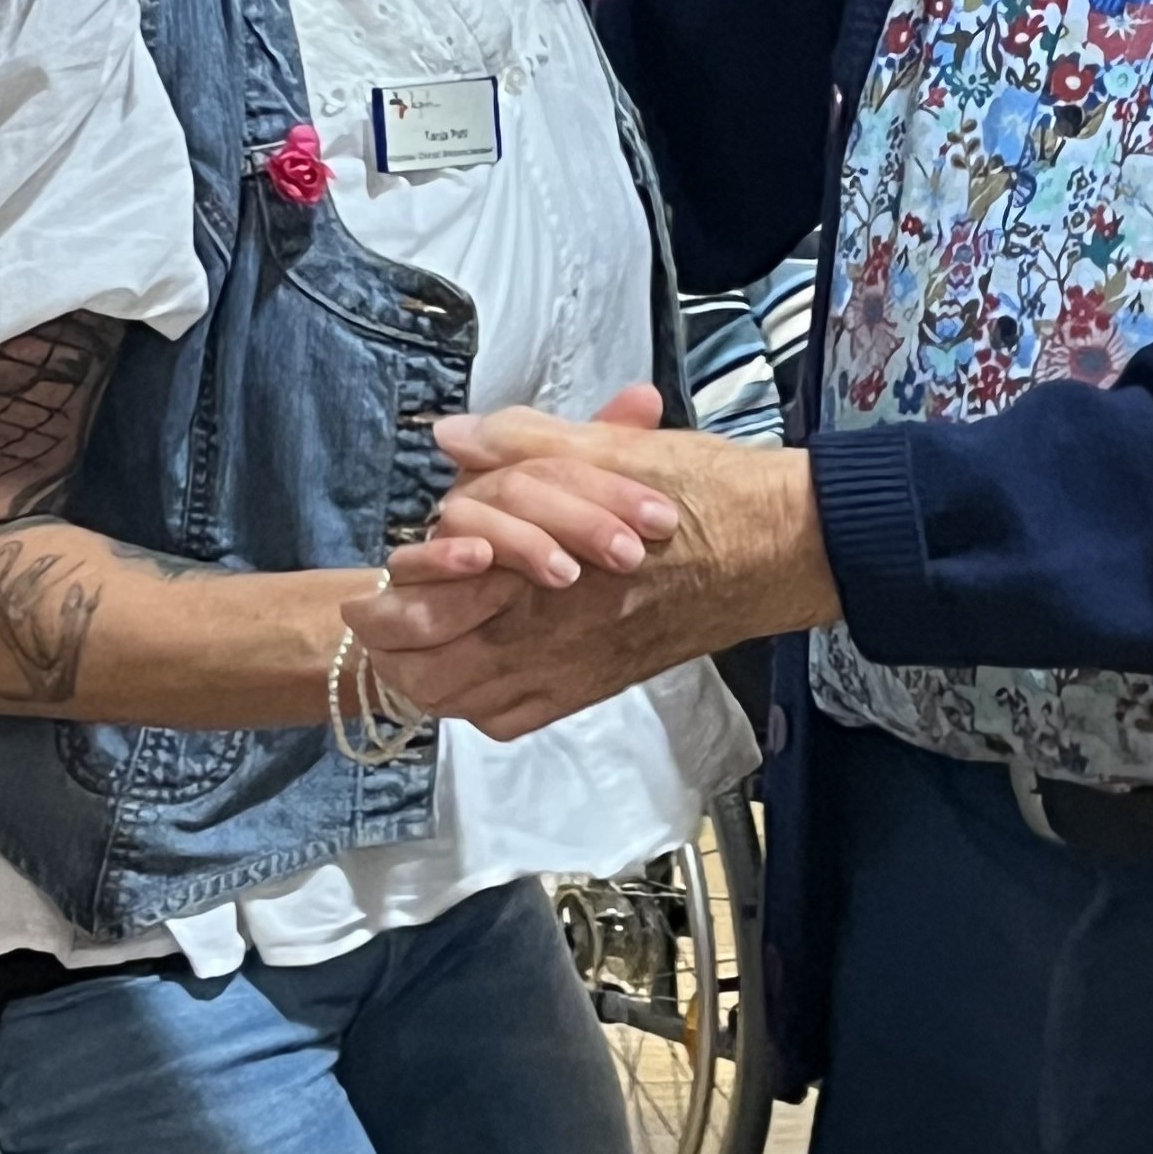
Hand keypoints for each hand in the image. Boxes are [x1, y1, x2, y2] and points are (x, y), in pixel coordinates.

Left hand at [343, 403, 839, 737]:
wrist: (784, 548)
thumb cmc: (710, 492)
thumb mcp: (615, 449)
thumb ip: (527, 444)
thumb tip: (451, 437)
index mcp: (548, 568)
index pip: (439, 596)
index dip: (393, 598)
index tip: (368, 591)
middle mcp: (555, 633)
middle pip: (438, 668)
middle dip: (397, 648)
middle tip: (375, 620)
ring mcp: (577, 669)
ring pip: (471, 698)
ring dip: (432, 675)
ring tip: (412, 647)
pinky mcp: (599, 685)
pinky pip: (517, 715)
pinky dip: (482, 700)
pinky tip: (478, 671)